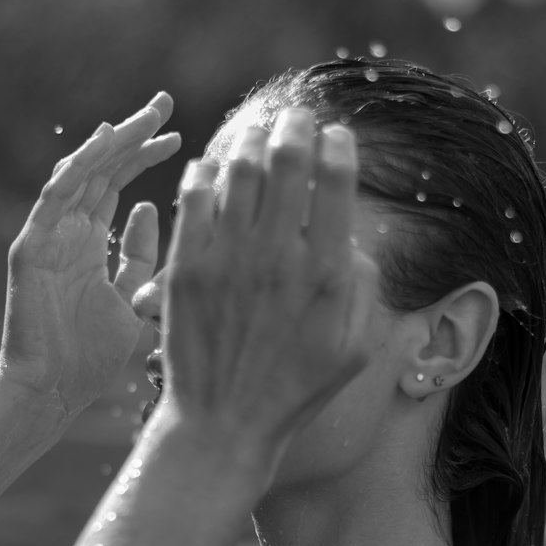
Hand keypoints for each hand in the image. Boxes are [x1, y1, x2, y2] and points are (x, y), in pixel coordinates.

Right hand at [0, 96, 179, 416]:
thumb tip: (154, 207)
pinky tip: (99, 146)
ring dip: (109, 143)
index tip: (181, 137)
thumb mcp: (134, 300)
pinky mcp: (29, 249)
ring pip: (78, 175)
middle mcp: (68, 231)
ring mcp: (47, 237)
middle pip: (102, 169)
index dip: (146, 156)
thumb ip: (142, 256)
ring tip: (140, 117)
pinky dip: (73, 172)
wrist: (52, 393)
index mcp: (91, 241)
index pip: (120, 184)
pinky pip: (52, 201)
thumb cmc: (92, 357)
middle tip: (164, 103)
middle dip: (132, 134)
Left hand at [155, 109, 377, 466]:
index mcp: (324, 276)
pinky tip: (212, 167)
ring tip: (256, 133)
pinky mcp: (185, 269)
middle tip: (295, 119)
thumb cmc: (294, 391)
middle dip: (294, 128)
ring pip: (239, 172)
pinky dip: (205, 173)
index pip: (335, 183)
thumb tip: (350, 239)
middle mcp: (277, 260)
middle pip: (287, 163)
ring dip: (250, 141)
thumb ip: (360, 288)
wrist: (223, 426)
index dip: (338, 147)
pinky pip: (194, 199)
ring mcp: (227, 261)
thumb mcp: (353, 349)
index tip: (335, 137)